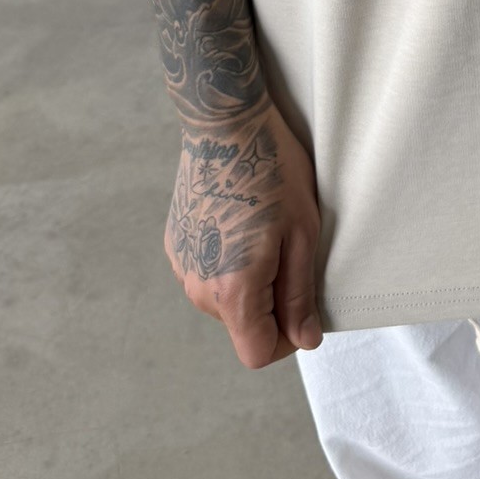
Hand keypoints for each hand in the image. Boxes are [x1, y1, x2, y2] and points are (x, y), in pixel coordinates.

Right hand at [164, 101, 323, 365]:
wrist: (224, 125)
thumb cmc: (272, 172)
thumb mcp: (302, 233)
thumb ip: (299, 295)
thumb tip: (305, 339)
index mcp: (232, 290)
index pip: (257, 353)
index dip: (286, 339)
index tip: (301, 303)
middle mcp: (198, 287)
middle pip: (241, 326)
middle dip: (270, 305)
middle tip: (288, 251)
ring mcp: (182, 266)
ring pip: (223, 302)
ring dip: (248, 283)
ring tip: (263, 231)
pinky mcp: (175, 246)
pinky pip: (207, 275)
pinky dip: (227, 262)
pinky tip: (238, 222)